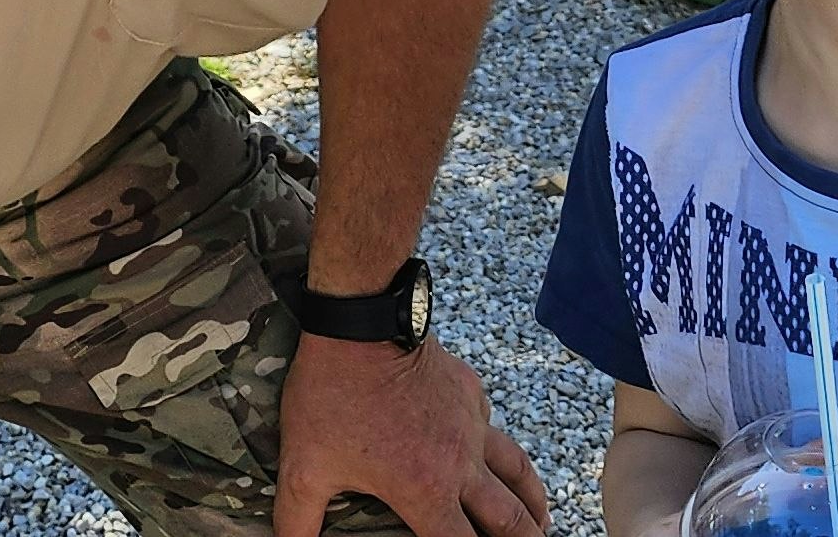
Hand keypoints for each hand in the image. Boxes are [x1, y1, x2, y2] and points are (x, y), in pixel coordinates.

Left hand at [272, 335, 546, 536]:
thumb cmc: (330, 394)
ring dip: (533, 502)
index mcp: (426, 490)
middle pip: (510, 518)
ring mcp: (471, 423)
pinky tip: (495, 453)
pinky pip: (493, 426)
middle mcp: (460, 462)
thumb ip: (296, 519)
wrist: (359, 322)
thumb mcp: (304, 466)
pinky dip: (500, 448)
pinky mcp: (470, 390)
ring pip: (518, 471)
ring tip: (541, 522)